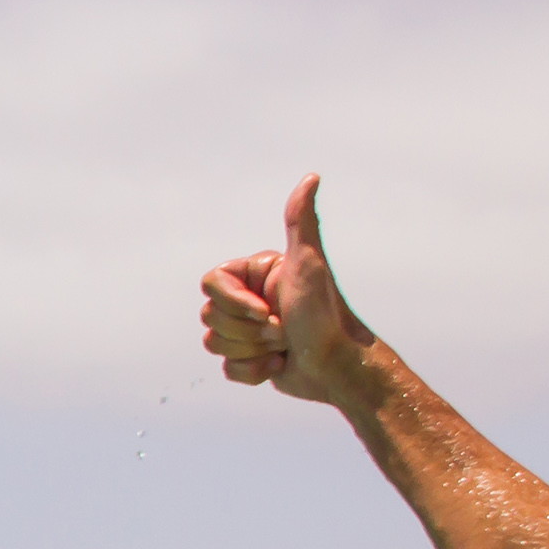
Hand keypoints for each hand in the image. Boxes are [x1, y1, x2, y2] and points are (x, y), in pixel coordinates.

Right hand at [198, 174, 379, 406]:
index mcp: (255, 275)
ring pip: (214, 342)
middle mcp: (249, 299)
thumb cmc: (325, 314)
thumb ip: (301, 221)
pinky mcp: (248, 360)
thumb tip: (312, 177)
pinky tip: (279, 365)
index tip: (265, 310)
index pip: (210, 283)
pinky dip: (253, 372)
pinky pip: (226, 369)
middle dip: (247, 330)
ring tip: (282, 347)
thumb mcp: (309, 263)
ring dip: (250, 350)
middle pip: (209, 315)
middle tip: (282, 329)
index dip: (232, 302)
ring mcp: (247, 331)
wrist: (339, 366)